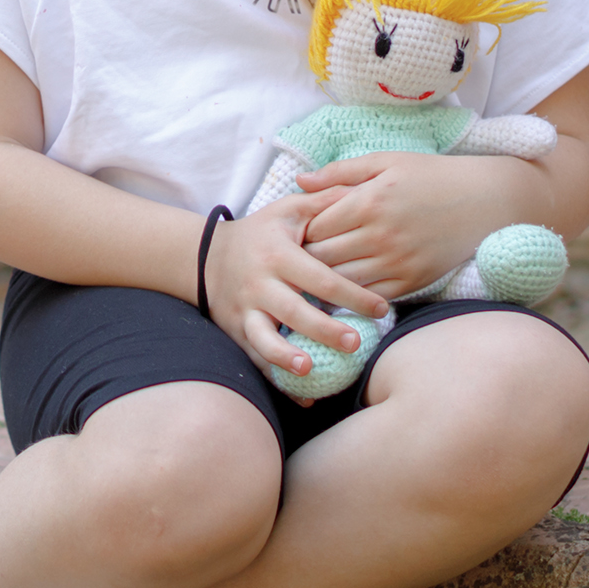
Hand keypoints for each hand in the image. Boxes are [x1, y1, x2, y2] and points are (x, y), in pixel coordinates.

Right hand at [203, 194, 388, 388]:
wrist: (207, 256)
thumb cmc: (261, 233)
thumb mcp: (289, 210)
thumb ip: (326, 202)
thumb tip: (364, 190)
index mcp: (279, 255)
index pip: (321, 278)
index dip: (352, 294)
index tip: (381, 309)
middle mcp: (260, 285)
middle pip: (295, 312)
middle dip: (325, 329)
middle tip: (355, 343)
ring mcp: (246, 311)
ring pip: (265, 339)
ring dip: (287, 357)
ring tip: (312, 368)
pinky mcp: (237, 332)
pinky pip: (256, 360)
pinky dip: (278, 379)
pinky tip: (303, 396)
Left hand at [294, 150, 547, 294]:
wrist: (484, 201)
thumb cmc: (431, 176)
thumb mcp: (386, 161)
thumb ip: (339, 172)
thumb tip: (300, 181)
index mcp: (369, 201)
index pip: (315, 225)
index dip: (301, 229)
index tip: (297, 229)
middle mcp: (381, 235)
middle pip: (322, 257)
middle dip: (306, 256)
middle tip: (298, 255)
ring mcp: (397, 262)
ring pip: (341, 282)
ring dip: (324, 280)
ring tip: (315, 272)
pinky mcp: (412, 282)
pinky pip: (369, 297)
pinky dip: (352, 295)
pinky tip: (344, 287)